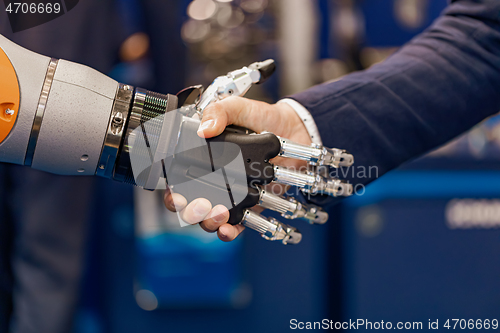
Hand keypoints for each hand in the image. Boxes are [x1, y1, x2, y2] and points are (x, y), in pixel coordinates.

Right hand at [164, 96, 310, 240]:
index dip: (172, 192)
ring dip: (209, 221)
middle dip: (189, 212)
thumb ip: (220, 112)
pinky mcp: (249, 205)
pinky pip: (235, 224)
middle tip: (200, 205)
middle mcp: (212, 180)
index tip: (177, 195)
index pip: (177, 180)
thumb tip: (204, 129)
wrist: (295, 130)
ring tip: (219, 213)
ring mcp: (231, 194)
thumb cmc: (263, 118)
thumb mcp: (238, 108)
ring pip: (209, 218)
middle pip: (189, 206)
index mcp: (203, 158)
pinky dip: (229, 231)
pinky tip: (228, 229)